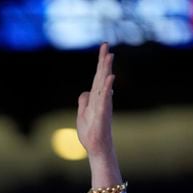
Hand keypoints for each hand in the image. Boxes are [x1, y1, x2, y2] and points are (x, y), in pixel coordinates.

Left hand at [77, 43, 114, 157]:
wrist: (96, 148)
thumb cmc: (90, 133)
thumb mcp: (82, 114)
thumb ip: (84, 102)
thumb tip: (85, 91)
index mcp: (96, 98)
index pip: (97, 77)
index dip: (100, 63)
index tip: (104, 48)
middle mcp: (101, 99)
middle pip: (102, 77)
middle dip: (103, 61)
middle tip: (106, 45)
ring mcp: (103, 106)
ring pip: (104, 85)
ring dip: (106, 70)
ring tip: (109, 56)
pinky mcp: (103, 114)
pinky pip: (105, 99)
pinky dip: (107, 88)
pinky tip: (110, 78)